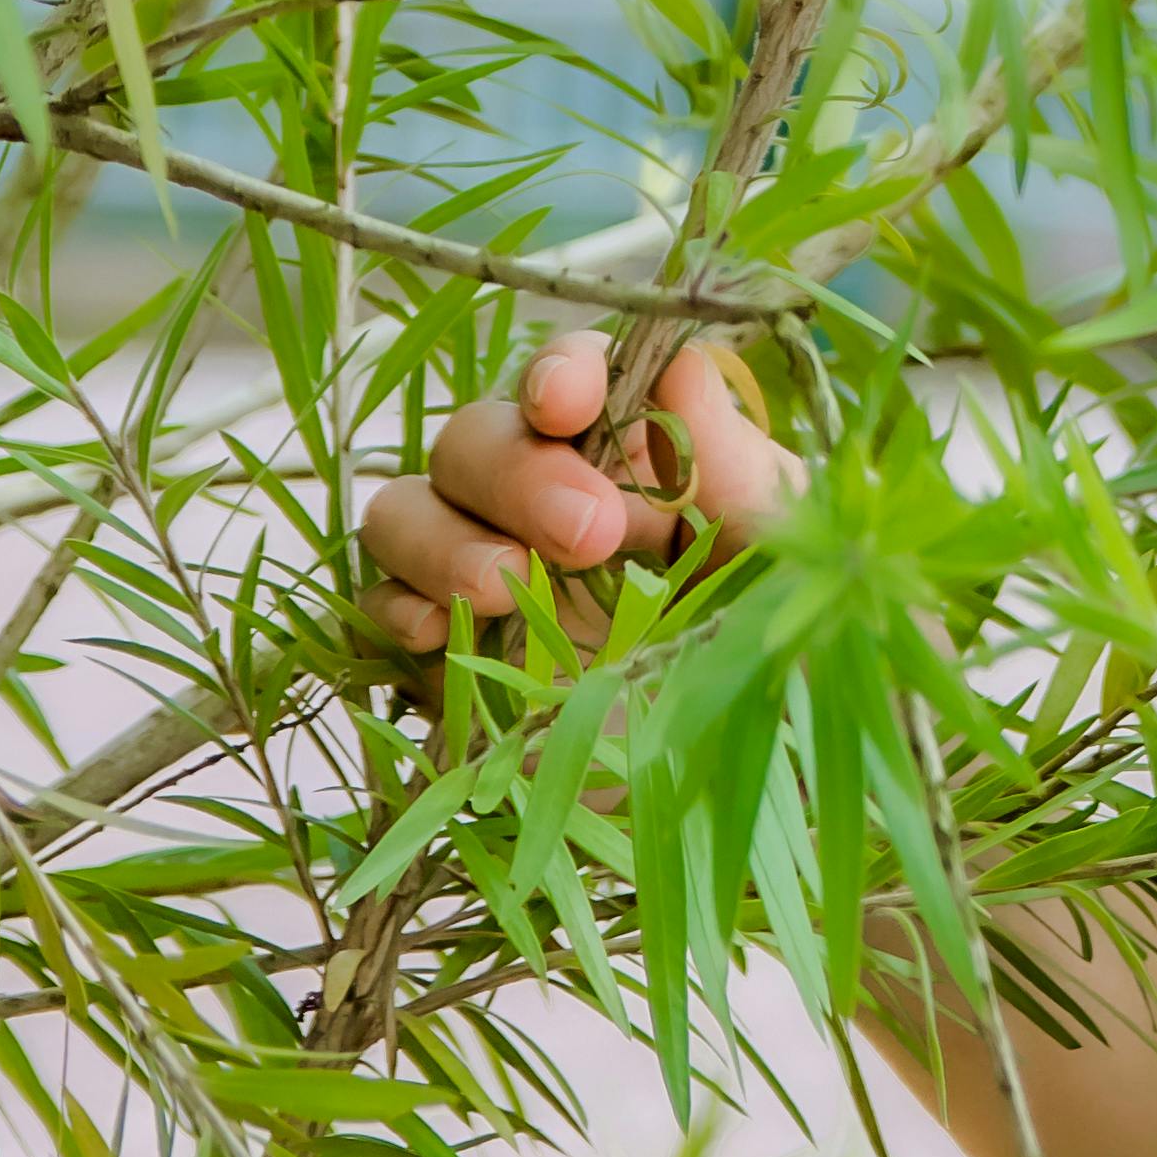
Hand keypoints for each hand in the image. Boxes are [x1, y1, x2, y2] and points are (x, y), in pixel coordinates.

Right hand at [358, 326, 804, 658]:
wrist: (732, 788)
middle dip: (516, 471)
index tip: (565, 403)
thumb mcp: (781, 562)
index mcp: (633, 457)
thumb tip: (682, 368)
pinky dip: (393, 608)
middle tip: (586, 535)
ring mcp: (484, 572)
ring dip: (443, 537)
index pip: (574, 375)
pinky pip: (375, 605)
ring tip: (505, 588)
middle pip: (477, 434)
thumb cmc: (771, 651)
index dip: (559, 372)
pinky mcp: (441, 653)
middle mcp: (546, 499)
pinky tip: (437, 634)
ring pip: (404, 507)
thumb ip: (738, 469)